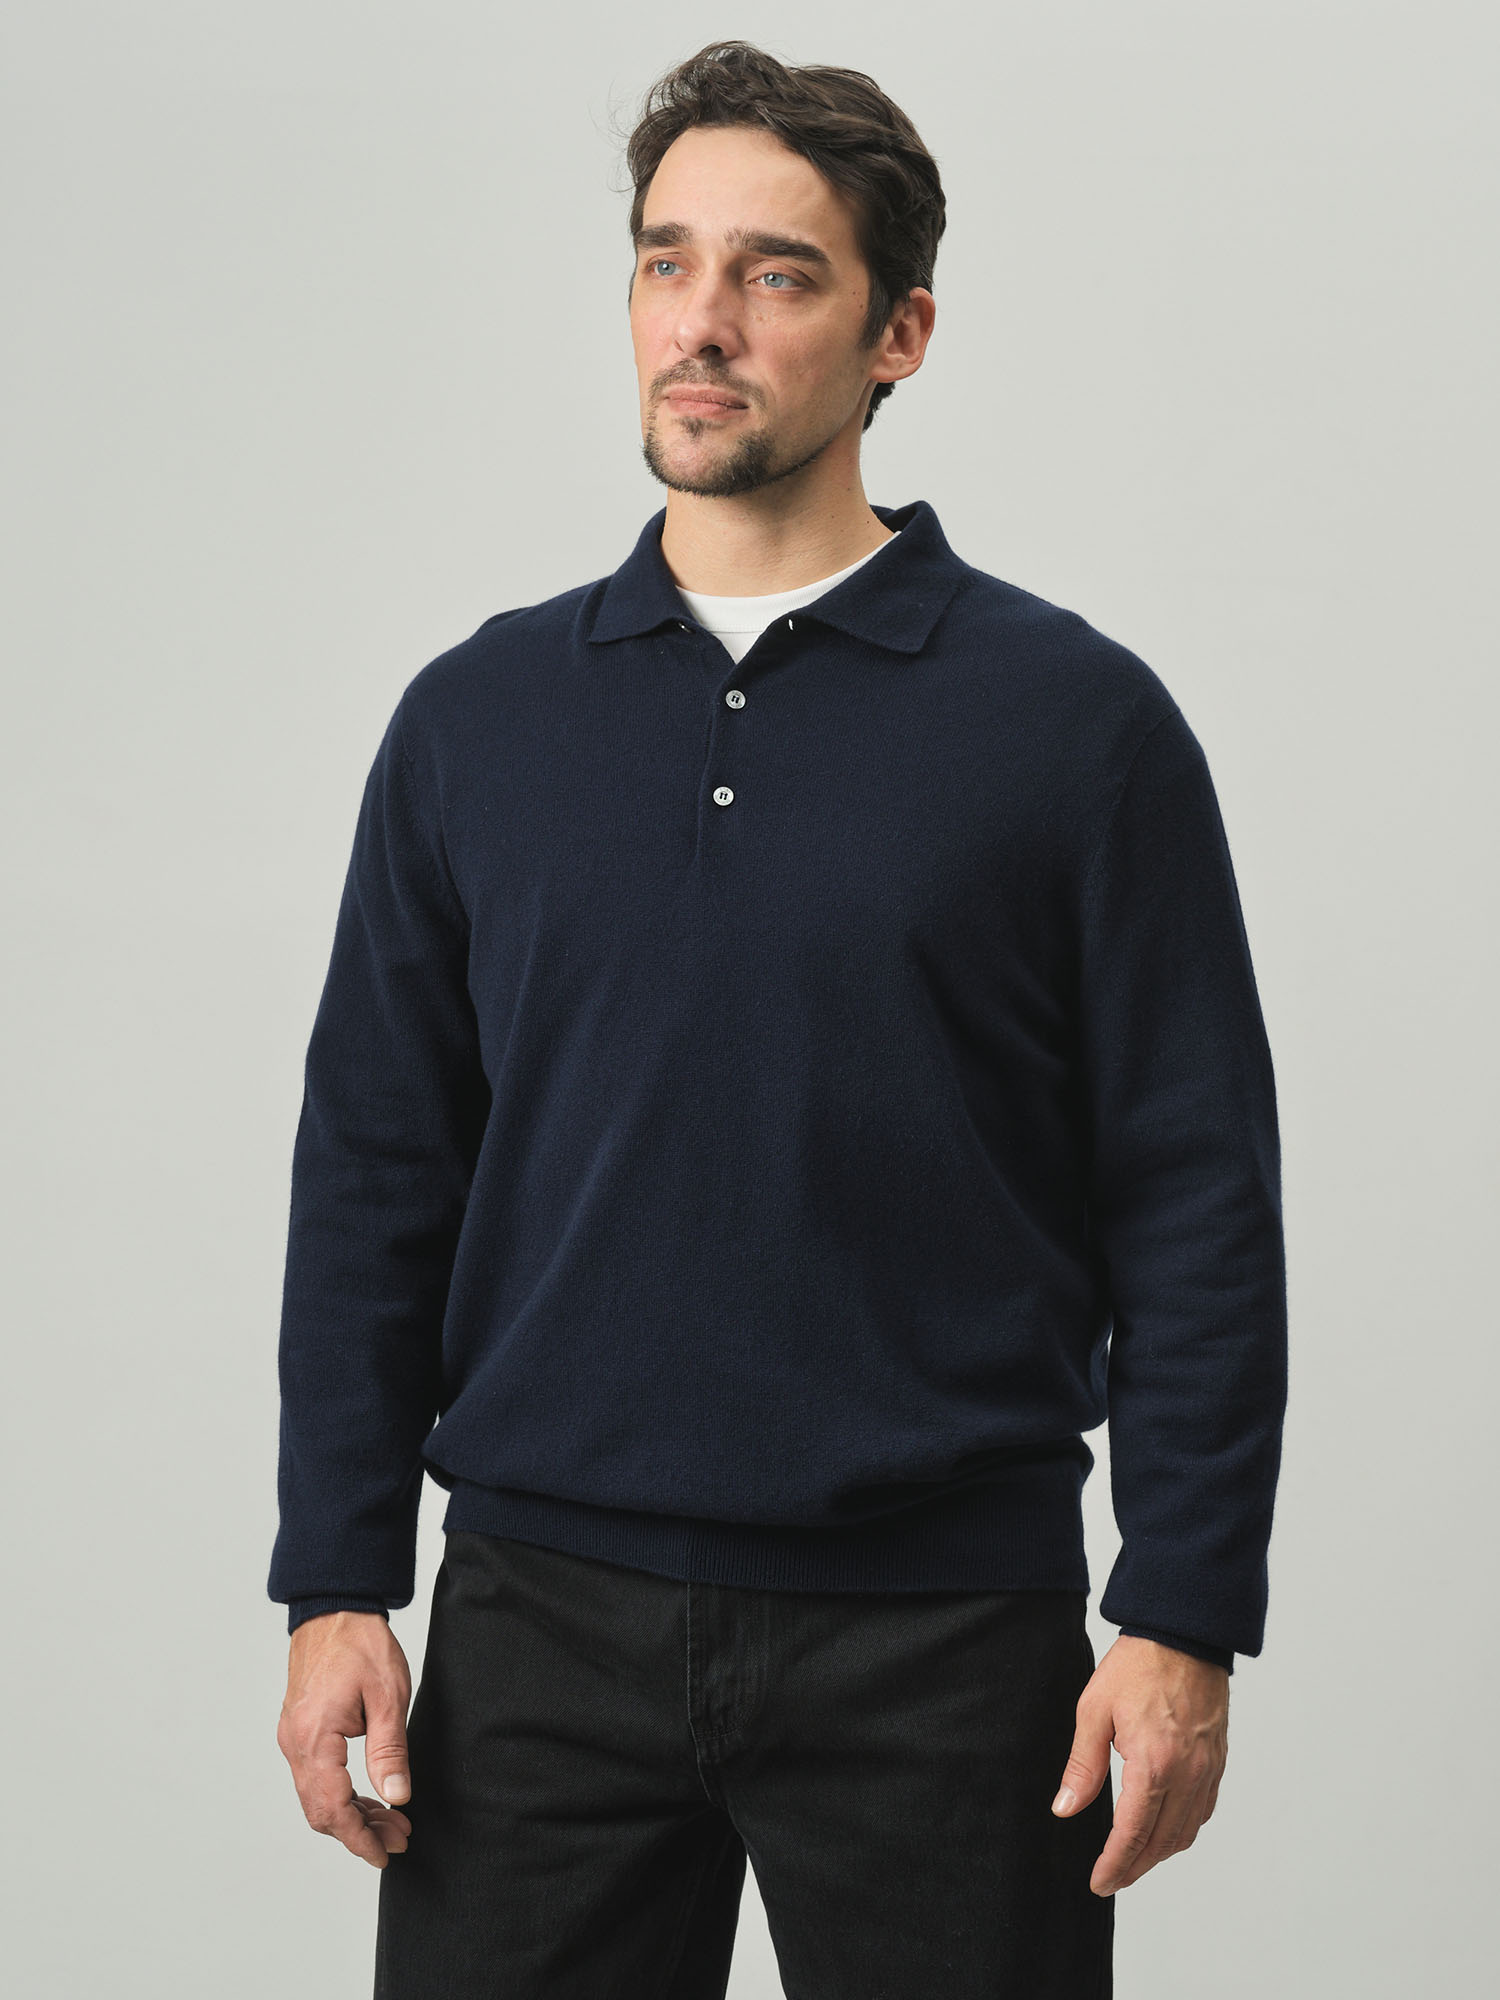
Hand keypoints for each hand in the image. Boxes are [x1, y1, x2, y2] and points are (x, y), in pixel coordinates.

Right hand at [277, 1611, 414, 1869]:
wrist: (335, 1607)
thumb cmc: (361, 1644)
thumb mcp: (388, 1696)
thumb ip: (389, 1751)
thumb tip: (396, 1799)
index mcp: (314, 1738)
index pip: (332, 1808)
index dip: (359, 1838)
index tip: (385, 1854)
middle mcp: (295, 1743)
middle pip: (320, 1810)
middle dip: (360, 1831)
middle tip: (399, 1839)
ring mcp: (293, 1737)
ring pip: (317, 1796)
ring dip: (352, 1815)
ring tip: (392, 1822)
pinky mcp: (299, 1730)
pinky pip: (315, 1777)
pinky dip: (341, 1794)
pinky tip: (370, 1796)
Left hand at [1051, 1634, 1227, 1894]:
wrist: (1184, 1634)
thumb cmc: (1137, 1666)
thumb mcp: (1094, 1710)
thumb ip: (1082, 1765)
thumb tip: (1065, 1808)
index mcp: (1154, 1764)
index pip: (1133, 1834)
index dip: (1114, 1864)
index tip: (1098, 1882)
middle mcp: (1187, 1774)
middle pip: (1161, 1843)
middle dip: (1134, 1868)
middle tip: (1110, 1879)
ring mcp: (1207, 1770)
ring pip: (1185, 1833)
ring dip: (1158, 1854)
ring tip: (1132, 1860)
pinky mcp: (1217, 1762)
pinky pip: (1202, 1812)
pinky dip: (1182, 1831)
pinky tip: (1163, 1830)